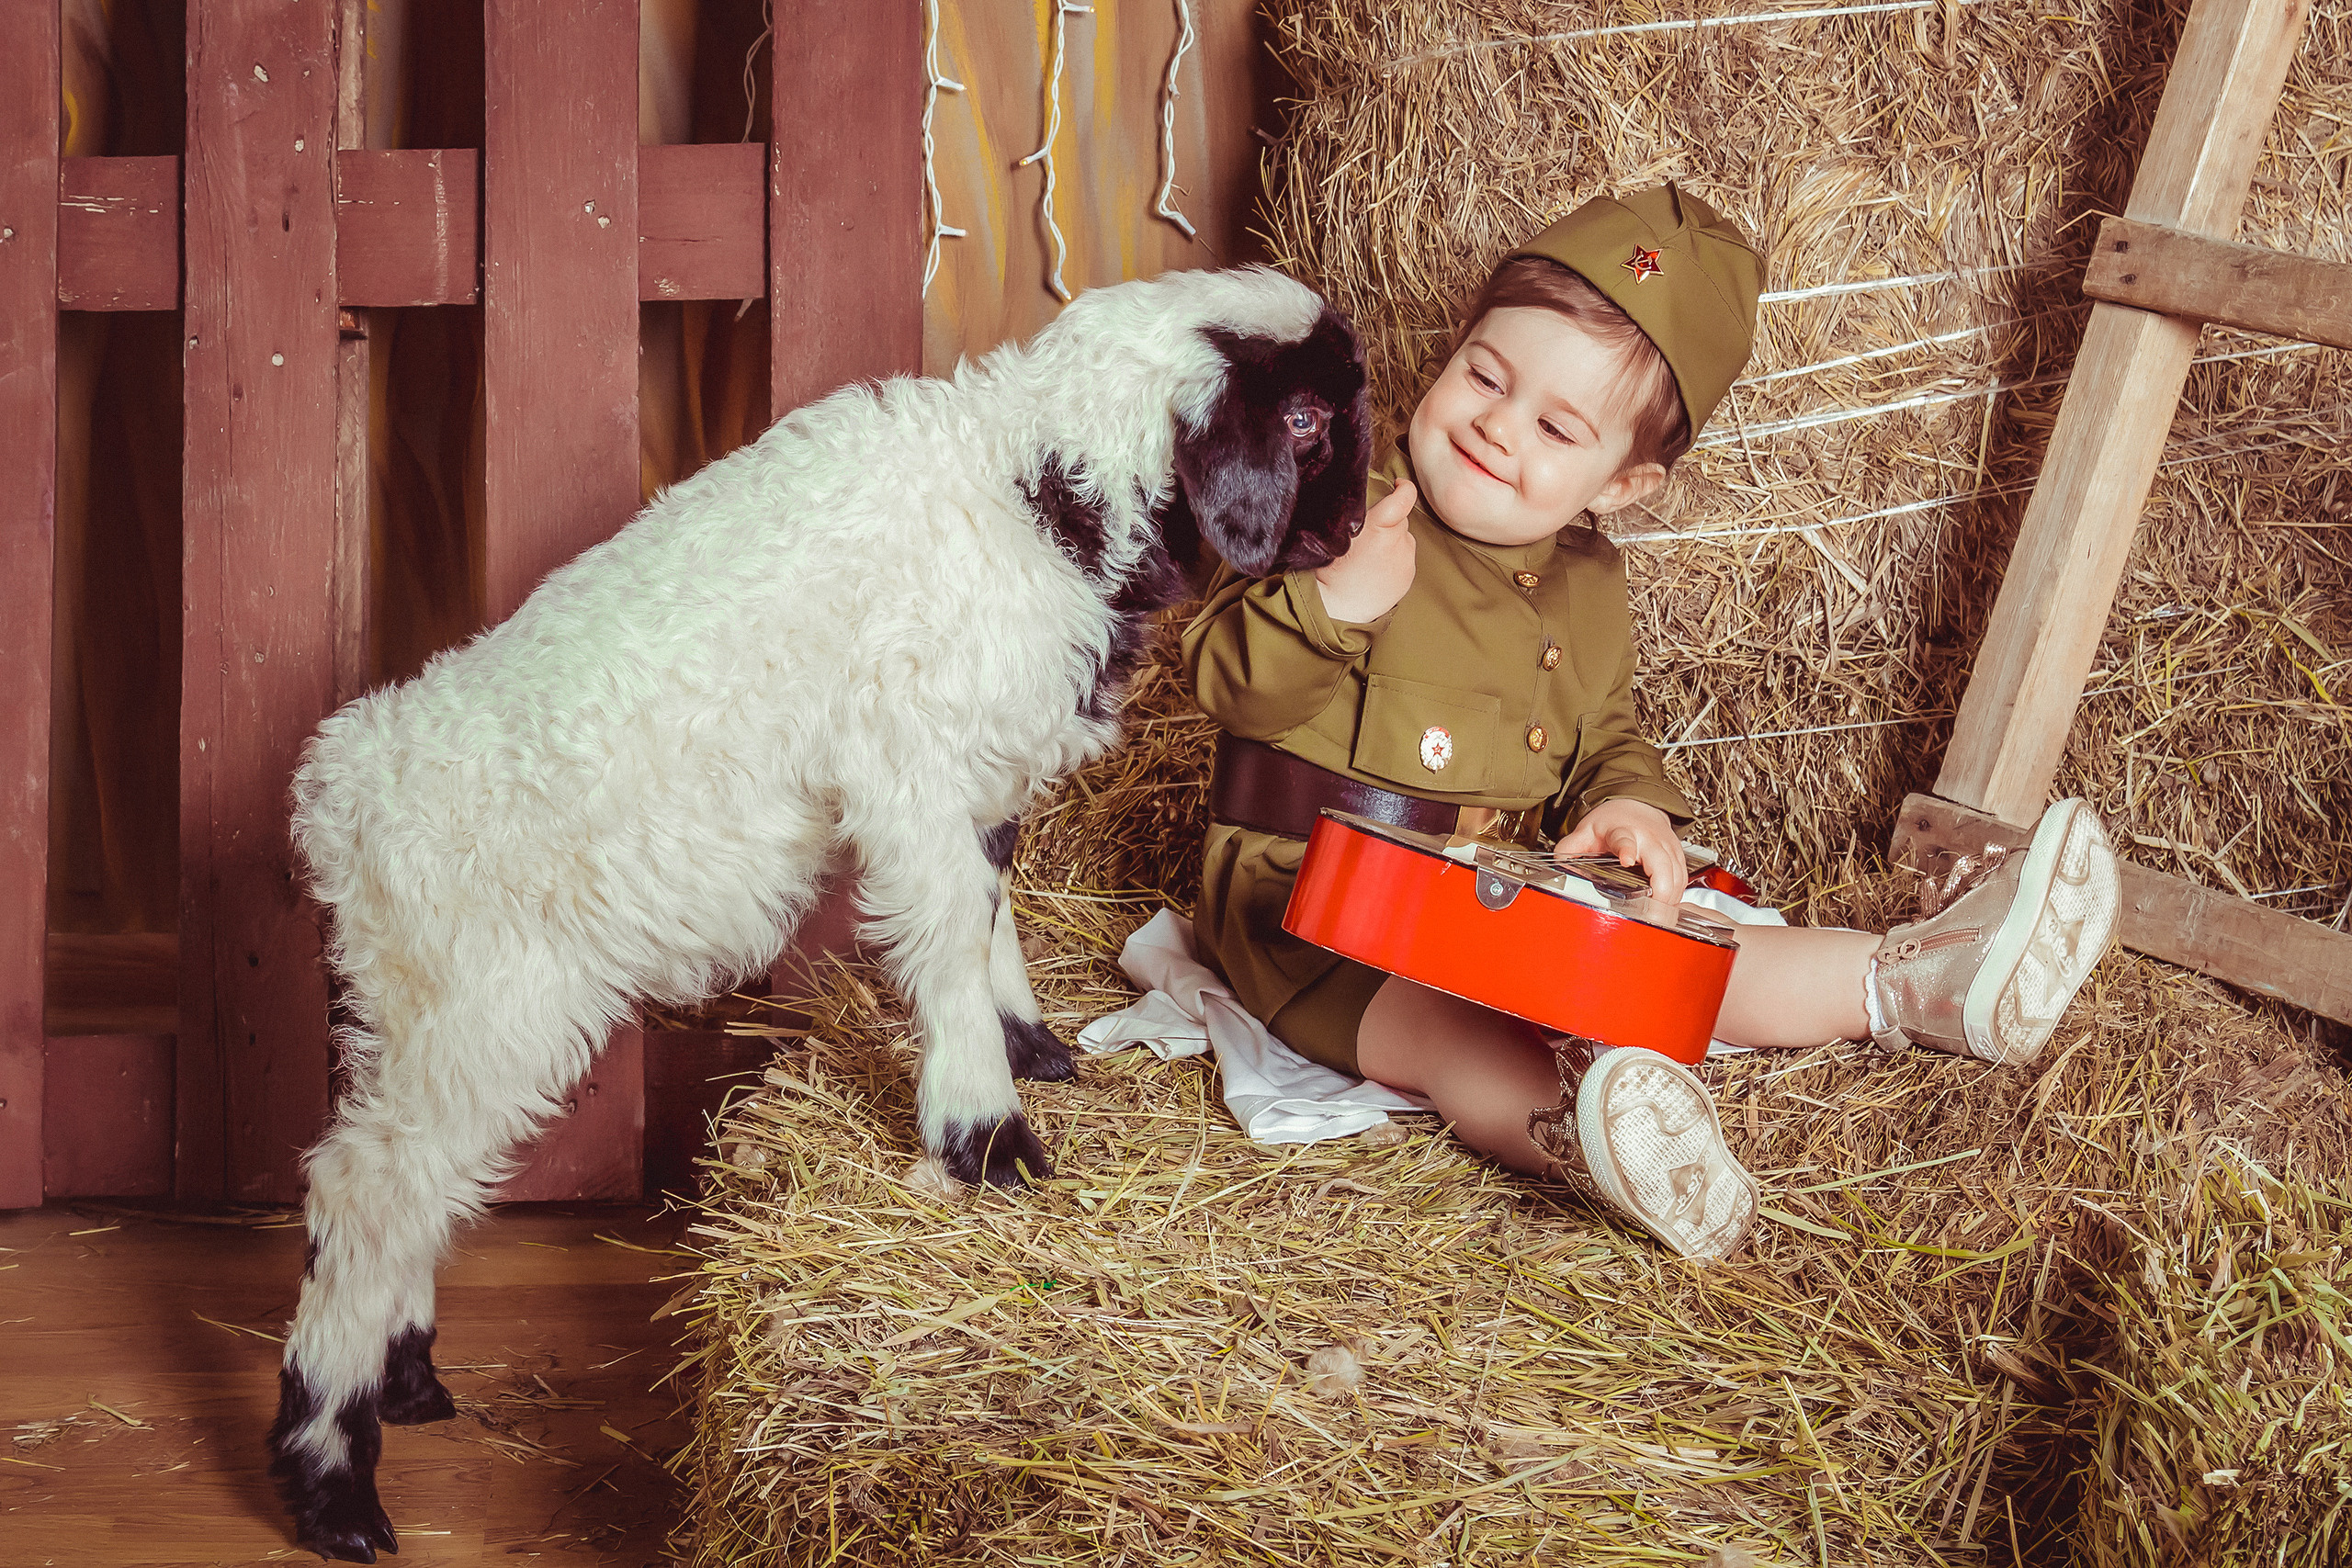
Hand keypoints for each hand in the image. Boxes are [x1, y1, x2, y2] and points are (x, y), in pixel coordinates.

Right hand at [1314, 478, 1417, 623]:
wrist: (1341, 606)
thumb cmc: (1332, 570)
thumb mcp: (1337, 534)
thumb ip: (1357, 514)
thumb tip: (1371, 501)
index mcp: (1379, 526)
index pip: (1405, 498)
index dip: (1404, 488)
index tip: (1398, 486)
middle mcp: (1398, 541)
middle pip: (1400, 518)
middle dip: (1388, 521)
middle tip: (1367, 535)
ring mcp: (1406, 559)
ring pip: (1403, 537)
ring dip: (1392, 540)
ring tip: (1371, 556)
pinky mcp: (1409, 574)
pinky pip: (1405, 555)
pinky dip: (1395, 557)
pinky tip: (1378, 568)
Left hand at [1555, 798, 1687, 904]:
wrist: (1636, 806)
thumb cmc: (1613, 821)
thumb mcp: (1586, 831)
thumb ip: (1570, 848)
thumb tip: (1558, 863)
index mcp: (1623, 831)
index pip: (1624, 839)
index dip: (1626, 849)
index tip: (1626, 858)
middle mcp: (1649, 838)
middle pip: (1662, 864)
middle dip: (1661, 889)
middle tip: (1653, 910)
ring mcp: (1667, 845)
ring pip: (1677, 873)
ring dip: (1671, 896)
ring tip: (1660, 914)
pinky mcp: (1678, 853)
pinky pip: (1683, 877)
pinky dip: (1678, 893)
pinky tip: (1668, 905)